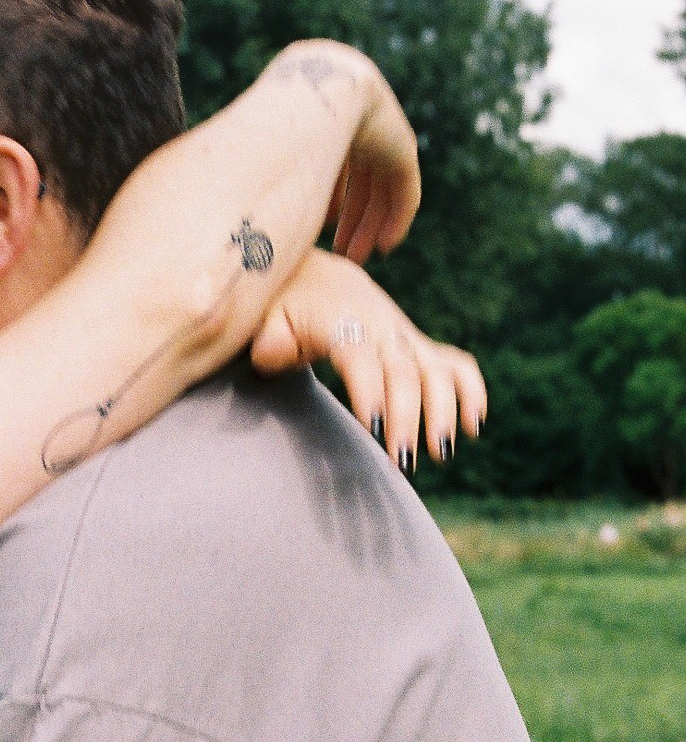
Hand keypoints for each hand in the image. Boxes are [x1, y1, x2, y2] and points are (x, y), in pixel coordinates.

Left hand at [250, 250, 485, 465]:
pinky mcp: (420, 347)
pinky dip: (472, 391)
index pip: (360, 356)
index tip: (376, 429)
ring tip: (441, 454)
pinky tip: (474, 427)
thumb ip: (271, 343)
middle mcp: (382, 327)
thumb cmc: (286, 309)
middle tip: (402, 463)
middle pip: (403, 371)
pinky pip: (456, 365)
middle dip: (408, 418)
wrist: (318, 278)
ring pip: (437, 370)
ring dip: (445, 411)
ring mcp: (405, 337)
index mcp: (341, 320)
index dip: (370, 391)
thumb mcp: (267, 321)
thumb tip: (275, 355)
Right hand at [269, 44, 421, 265]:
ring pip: (382, 191)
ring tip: (360, 258)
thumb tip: (250, 225)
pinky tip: (385, 248)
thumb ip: (267, 187)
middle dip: (351, 222)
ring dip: (371, 227)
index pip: (334, 172)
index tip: (321, 239)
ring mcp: (382, 134)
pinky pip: (405, 191)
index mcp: (326, 122)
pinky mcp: (402, 147)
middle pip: (359, 184)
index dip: (328, 208)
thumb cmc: (273, 132)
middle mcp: (356, 125)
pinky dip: (396, 220)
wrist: (313, 99)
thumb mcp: (272, 166)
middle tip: (343, 255)